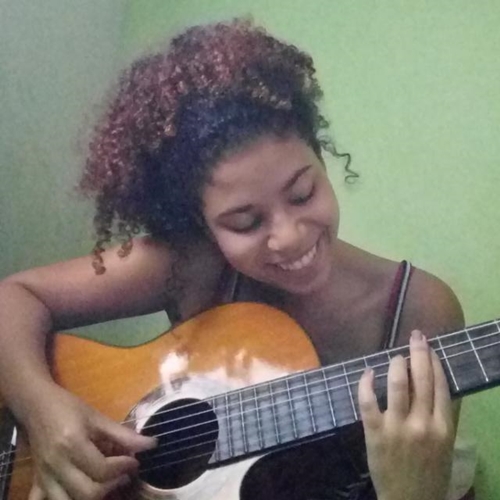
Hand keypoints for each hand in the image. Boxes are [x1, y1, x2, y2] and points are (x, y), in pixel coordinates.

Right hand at [24, 384, 155, 499]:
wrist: (36, 405)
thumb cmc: (68, 407)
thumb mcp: (97, 417)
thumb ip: (123, 434)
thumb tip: (151, 444)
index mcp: (72, 445)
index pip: (102, 469)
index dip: (123, 467)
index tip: (135, 460)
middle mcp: (56, 465)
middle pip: (87, 492)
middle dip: (111, 485)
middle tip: (124, 474)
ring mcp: (44, 476)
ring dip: (91, 498)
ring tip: (106, 485)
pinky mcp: (37, 481)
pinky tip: (77, 494)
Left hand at [358, 330, 454, 499]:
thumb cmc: (430, 472)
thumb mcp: (446, 445)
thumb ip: (444, 415)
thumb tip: (440, 384)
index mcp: (444, 427)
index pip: (440, 385)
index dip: (434, 362)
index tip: (430, 346)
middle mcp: (423, 424)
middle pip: (422, 379)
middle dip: (419, 353)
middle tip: (415, 336)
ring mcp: (397, 427)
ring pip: (397, 384)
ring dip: (396, 364)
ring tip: (395, 356)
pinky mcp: (375, 433)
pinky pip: (368, 401)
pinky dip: (366, 383)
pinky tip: (367, 372)